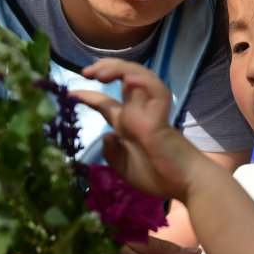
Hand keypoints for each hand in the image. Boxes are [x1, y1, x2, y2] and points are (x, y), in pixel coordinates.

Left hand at [73, 59, 205, 201]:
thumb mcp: (125, 167)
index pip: (106, 103)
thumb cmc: (159, 176)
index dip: (88, 95)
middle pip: (122, 78)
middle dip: (104, 68)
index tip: (69, 94)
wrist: (185, 185)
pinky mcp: (161, 115)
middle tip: (85, 71)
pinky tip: (128, 80)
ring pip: (138, 75)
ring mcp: (150, 110)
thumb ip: (112, 154)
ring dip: (119, 68)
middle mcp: (137, 111)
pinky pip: (156, 90)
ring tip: (99, 73)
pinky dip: (143, 81)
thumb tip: (105, 136)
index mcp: (128, 123)